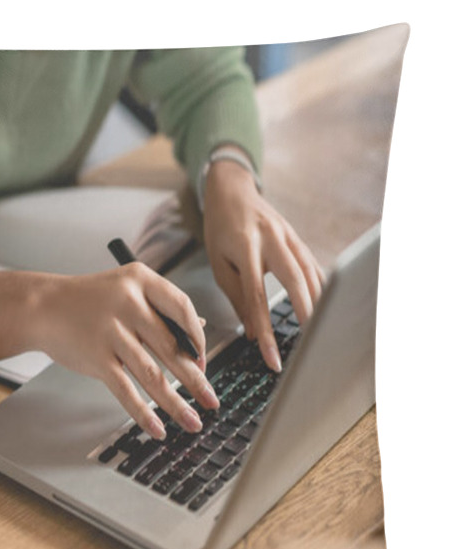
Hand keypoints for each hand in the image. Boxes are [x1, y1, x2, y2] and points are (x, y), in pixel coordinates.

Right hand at [30, 264, 218, 438]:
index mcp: (141, 279)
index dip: (197, 338)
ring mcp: (111, 331)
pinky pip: (125, 390)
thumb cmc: (86, 301)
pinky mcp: (96, 356)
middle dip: (195, 379)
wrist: (41, 307)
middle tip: (211, 400)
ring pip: (152, 374)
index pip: (182, 307)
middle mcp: (128, 302)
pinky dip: (143, 412)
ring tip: (192, 422)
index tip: (203, 361)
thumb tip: (200, 327)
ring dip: (176, 403)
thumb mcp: (126, 290)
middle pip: (171, 347)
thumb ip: (161, 307)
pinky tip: (157, 428)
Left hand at [203, 155, 324, 370]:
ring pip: (310, 272)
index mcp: (244, 246)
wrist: (232, 192)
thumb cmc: (221, 231)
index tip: (271, 355)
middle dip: (306, 313)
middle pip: (294, 279)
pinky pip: (314, 266)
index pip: (256, 296)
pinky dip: (323, 288)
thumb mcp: (219, 264)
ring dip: (320, 302)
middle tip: (313, 342)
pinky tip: (328, 307)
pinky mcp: (299, 238)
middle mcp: (271, 239)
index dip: (265, 329)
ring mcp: (289, 236)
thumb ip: (237, 298)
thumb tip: (253, 334)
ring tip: (324, 331)